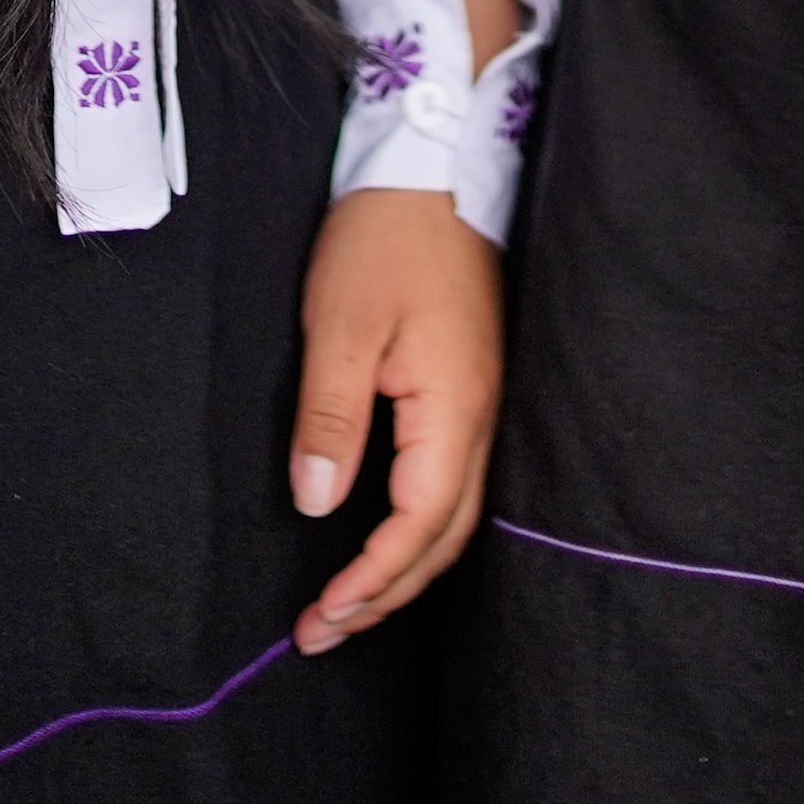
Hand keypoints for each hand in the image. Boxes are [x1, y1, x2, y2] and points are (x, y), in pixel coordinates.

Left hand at [286, 188, 500, 656]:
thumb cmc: (384, 240)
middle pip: (446, 538)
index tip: (322, 613)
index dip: (373, 578)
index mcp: (454, 407)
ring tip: (349, 603)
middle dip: (387, 594)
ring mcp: (484, 404)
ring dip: (403, 568)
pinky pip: (455, 482)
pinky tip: (387, 538)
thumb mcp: (340, 326)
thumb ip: (331, 420)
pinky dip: (419, 529)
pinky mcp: (472, 390)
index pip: (420, 524)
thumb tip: (318, 504)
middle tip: (323, 632)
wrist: (432, 170)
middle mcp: (483, 418)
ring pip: (456, 516)